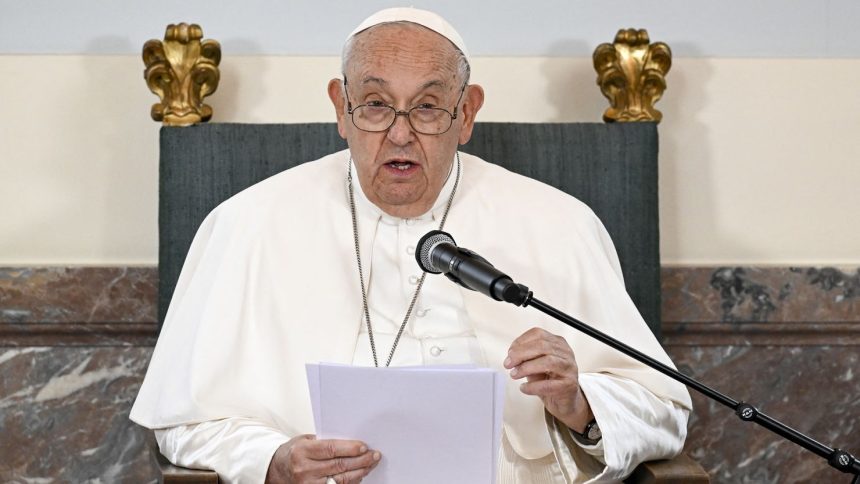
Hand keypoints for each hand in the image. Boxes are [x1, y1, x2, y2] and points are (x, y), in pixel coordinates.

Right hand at [265, 434, 380, 483]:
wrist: (277, 470)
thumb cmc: (294, 452)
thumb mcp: (305, 440)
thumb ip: (324, 441)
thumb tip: (351, 441)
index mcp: (302, 451)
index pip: (330, 449)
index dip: (349, 448)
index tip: (364, 446)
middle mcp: (304, 469)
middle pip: (339, 465)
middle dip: (360, 460)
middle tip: (374, 455)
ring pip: (341, 480)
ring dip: (359, 472)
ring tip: (371, 464)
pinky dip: (351, 482)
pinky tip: (359, 475)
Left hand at [504, 327, 592, 431]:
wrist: (564, 400)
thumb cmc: (549, 379)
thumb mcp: (535, 364)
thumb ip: (525, 357)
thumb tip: (511, 356)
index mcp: (558, 343)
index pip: (538, 334)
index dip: (520, 342)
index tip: (509, 352)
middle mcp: (566, 353)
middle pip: (542, 346)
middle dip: (520, 354)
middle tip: (508, 363)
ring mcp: (569, 368)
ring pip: (547, 362)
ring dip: (526, 368)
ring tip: (514, 375)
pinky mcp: (569, 385)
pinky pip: (548, 385)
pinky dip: (532, 386)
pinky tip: (524, 388)